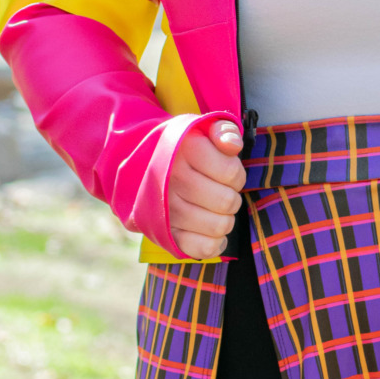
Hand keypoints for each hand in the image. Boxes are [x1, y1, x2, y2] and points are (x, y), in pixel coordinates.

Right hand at [167, 120, 245, 258]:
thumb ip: (224, 131)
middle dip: (231, 197)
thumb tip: (232, 146)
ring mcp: (166, 209)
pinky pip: (204, 248)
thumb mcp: (202, 130)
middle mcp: (171, 179)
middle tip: (219, 191)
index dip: (236, 175)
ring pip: (219, 226)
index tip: (225, 171)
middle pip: (227, 202)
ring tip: (213, 209)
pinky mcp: (165, 234)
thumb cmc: (185, 149)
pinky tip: (210, 229)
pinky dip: (214, 242)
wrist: (144, 167)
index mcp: (184, 150)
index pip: (232, 173)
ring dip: (225, 219)